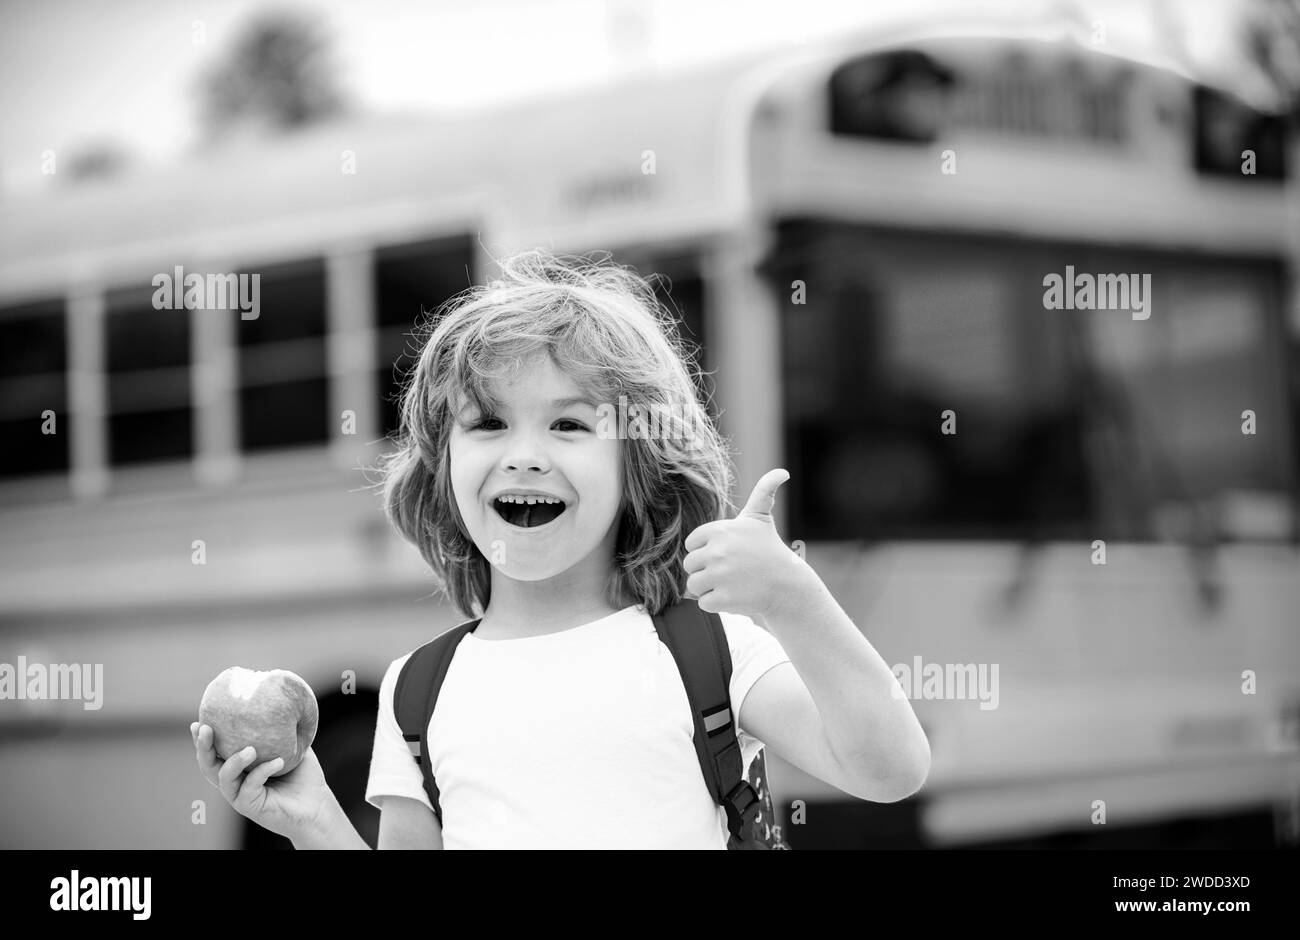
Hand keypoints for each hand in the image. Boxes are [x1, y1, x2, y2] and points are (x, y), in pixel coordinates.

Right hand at [191, 721, 335, 843]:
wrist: (317, 805)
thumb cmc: (304, 776)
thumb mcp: (294, 747)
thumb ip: (283, 730)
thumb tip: (281, 702)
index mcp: (239, 768)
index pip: (214, 752)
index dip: (202, 740)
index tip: (197, 722)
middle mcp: (235, 782)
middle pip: (209, 766)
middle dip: (203, 747)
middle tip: (206, 729)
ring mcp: (241, 796)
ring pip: (224, 778)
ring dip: (233, 761)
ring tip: (250, 749)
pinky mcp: (251, 807)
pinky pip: (250, 788)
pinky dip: (262, 771)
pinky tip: (279, 761)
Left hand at [682, 468, 809, 621]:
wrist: (787, 585)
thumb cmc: (768, 550)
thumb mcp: (761, 518)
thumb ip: (763, 492)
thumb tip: (782, 472)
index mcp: (718, 530)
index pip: (691, 545)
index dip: (706, 551)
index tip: (726, 553)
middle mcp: (717, 551)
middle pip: (690, 565)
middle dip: (707, 571)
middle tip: (731, 571)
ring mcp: (720, 576)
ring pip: (693, 586)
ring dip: (710, 588)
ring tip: (732, 584)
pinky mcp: (723, 599)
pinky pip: (703, 603)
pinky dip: (717, 604)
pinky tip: (735, 596)